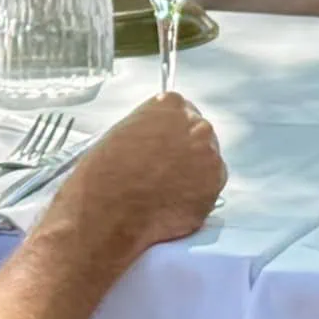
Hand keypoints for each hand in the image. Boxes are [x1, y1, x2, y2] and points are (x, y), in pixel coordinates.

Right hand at [51, 93, 224, 254]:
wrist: (105, 213)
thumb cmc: (103, 177)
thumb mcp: (121, 135)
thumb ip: (150, 130)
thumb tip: (159, 142)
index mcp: (172, 104)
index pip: (182, 114)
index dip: (171, 136)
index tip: (164, 150)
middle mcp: (196, 124)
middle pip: (198, 136)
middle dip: (185, 155)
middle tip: (164, 176)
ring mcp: (209, 154)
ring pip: (206, 164)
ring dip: (192, 177)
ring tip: (164, 194)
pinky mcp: (215, 184)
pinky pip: (210, 190)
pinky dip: (195, 199)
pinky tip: (171, 206)